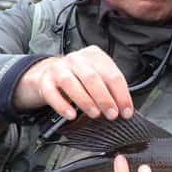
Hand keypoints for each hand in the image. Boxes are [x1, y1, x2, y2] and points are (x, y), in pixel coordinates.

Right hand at [12, 45, 133, 119]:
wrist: (47, 73)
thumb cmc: (78, 77)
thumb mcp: (96, 76)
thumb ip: (109, 88)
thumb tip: (123, 108)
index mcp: (94, 56)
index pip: (112, 74)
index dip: (121, 95)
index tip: (126, 111)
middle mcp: (76, 59)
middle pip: (93, 78)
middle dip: (105, 99)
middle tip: (112, 114)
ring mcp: (59, 69)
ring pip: (72, 84)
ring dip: (86, 101)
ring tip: (95, 114)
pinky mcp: (45, 81)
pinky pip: (52, 94)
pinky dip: (62, 105)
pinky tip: (71, 115)